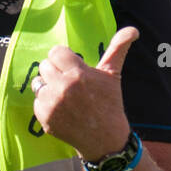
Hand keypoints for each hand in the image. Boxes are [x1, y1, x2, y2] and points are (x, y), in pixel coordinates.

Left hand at [32, 27, 136, 160]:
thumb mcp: (113, 74)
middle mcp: (62, 87)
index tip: (72, 67)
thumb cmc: (109, 103)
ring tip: (64, 95)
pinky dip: (46, 104)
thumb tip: (133, 30)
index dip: (64, 58)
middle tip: (69, 82)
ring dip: (49, 87)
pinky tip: (62, 109)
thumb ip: (119, 48)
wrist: (105, 140)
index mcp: (78, 74)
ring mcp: (52, 104)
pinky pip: (36, 101)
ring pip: (38, 83)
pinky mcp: (45, 118)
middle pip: (45, 65)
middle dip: (56, 71)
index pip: (55, 52)